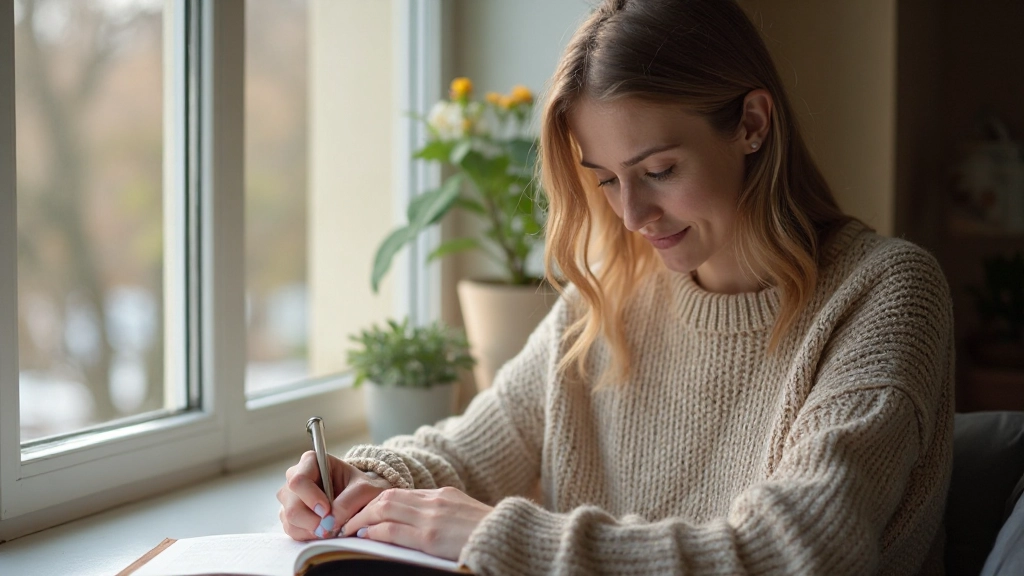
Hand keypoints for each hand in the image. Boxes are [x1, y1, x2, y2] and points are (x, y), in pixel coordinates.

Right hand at [277, 450, 391, 540]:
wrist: (361, 498)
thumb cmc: (360, 487)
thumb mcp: (364, 489)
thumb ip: (349, 501)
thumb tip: (329, 522)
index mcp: (310, 462)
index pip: (299, 480)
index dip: (311, 498)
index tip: (327, 510)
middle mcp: (295, 477)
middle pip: (291, 503)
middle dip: (312, 520)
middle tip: (331, 526)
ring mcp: (290, 497)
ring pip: (289, 518)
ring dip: (311, 529)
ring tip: (331, 527)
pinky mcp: (289, 515)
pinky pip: (292, 530)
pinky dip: (309, 535)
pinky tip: (323, 530)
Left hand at [340, 487, 493, 560]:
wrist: (510, 539)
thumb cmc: (492, 534)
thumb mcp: (466, 516)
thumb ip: (444, 515)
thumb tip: (423, 526)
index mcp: (444, 494)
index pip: (402, 494)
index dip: (379, 503)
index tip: (366, 513)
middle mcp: (435, 501)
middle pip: (388, 497)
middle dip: (364, 509)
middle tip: (348, 520)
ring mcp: (431, 518)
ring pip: (384, 509)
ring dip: (362, 519)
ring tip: (348, 530)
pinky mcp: (430, 537)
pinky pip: (392, 529)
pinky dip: (373, 531)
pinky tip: (363, 537)